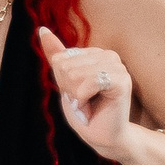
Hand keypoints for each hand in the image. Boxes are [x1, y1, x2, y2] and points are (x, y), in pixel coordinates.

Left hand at [38, 27, 134, 158]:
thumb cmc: (84, 108)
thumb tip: (42, 30)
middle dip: (69, 88)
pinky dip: (83, 99)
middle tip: (84, 100)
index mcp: (95, 53)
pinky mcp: (122, 81)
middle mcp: (109, 55)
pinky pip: (88, 82)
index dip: (62, 80)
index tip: (77, 92)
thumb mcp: (64, 80)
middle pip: (66, 66)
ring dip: (76, 95)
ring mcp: (118, 67)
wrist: (101, 134)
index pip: (60, 58)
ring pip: (75, 74)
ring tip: (88, 103)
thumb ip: (56, 55)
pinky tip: (92, 106)